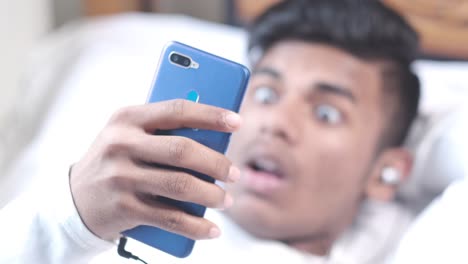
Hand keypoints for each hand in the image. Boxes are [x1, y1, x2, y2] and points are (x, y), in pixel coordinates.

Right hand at [69, 99, 241, 240]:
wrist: (73, 199)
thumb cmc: (116, 160)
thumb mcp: (129, 135)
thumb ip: (163, 131)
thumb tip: (215, 137)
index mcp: (127, 118)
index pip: (177, 110)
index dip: (211, 114)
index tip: (237, 122)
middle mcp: (122, 144)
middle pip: (183, 151)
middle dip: (217, 163)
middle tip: (234, 173)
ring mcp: (121, 177)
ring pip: (181, 186)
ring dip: (212, 195)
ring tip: (227, 200)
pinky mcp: (123, 208)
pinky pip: (170, 218)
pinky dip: (196, 226)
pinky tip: (212, 229)